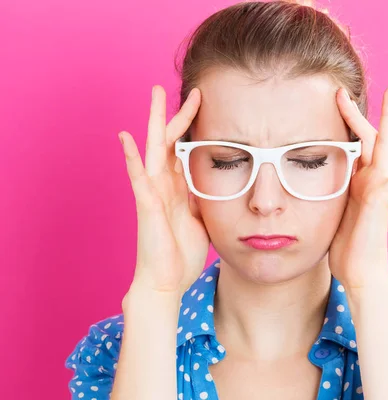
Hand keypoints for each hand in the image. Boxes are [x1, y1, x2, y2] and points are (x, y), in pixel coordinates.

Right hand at [118, 85, 208, 299]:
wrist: (167, 283)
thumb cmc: (182, 255)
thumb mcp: (201, 221)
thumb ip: (201, 201)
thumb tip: (213, 187)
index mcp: (177, 190)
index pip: (182, 150)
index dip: (191, 128)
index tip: (204, 105)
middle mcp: (163, 186)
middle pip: (168, 142)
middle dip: (177, 115)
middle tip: (187, 90)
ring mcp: (153, 194)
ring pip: (153, 150)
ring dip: (154, 122)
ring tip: (155, 95)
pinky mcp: (147, 207)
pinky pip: (138, 178)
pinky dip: (132, 158)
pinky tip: (126, 138)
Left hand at [328, 86, 387, 289]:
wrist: (359, 275)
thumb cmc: (345, 250)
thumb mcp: (330, 214)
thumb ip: (330, 196)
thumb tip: (307, 186)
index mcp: (356, 183)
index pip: (352, 146)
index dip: (343, 125)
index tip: (330, 104)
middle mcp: (369, 181)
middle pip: (367, 138)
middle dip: (357, 112)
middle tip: (344, 88)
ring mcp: (378, 189)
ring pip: (384, 146)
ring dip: (387, 119)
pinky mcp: (382, 201)